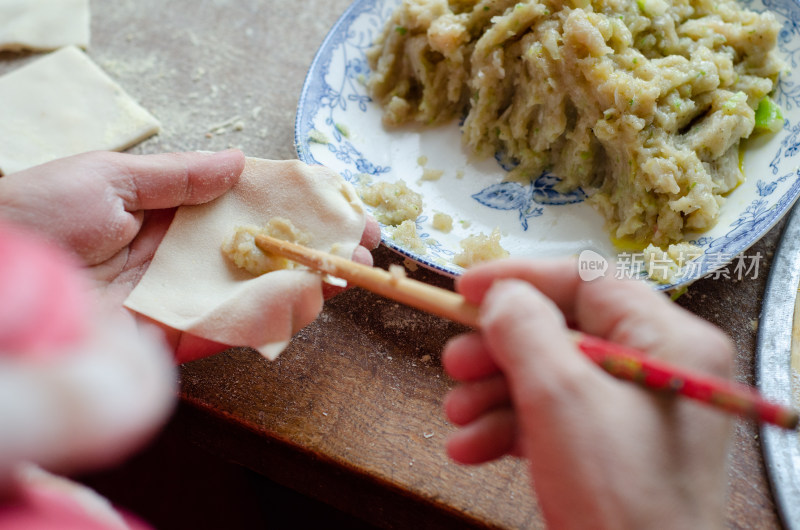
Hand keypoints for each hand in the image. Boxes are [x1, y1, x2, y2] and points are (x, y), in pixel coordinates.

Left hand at [0, 150, 380, 362]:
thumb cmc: (34, 213)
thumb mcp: (108, 177)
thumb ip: (177, 177)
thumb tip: (241, 162)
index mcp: (173, 213)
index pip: (251, 207)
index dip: (300, 206)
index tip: (344, 206)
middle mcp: (184, 257)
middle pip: (265, 253)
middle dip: (317, 249)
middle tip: (364, 249)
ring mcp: (180, 298)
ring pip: (256, 294)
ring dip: (307, 285)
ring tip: (348, 274)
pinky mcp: (167, 338)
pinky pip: (225, 330)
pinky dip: (267, 319)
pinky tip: (305, 303)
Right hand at [442, 259, 732, 528]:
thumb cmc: (617, 489)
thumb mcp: (560, 396)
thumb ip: (524, 329)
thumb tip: (500, 294)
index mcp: (667, 339)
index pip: (586, 280)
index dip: (520, 278)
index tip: (465, 288)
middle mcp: (654, 366)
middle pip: (559, 330)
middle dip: (497, 349)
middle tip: (453, 363)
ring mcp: (631, 410)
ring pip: (547, 376)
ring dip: (492, 394)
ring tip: (455, 415)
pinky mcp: (609, 448)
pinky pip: (552, 418)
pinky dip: (507, 429)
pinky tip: (470, 449)